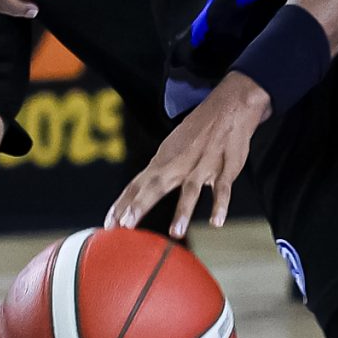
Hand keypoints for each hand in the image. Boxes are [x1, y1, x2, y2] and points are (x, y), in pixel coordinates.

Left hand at [105, 73, 270, 237]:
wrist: (229, 105)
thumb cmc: (197, 132)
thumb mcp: (172, 148)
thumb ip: (158, 173)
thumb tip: (137, 195)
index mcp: (164, 160)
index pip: (138, 184)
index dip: (122, 204)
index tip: (108, 224)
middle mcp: (179, 163)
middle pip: (156, 186)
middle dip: (140, 205)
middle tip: (125, 225)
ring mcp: (203, 165)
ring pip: (191, 190)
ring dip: (183, 211)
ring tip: (176, 233)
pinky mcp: (226, 167)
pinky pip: (222, 188)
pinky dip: (220, 205)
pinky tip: (216, 222)